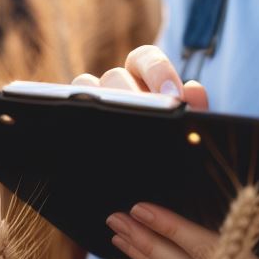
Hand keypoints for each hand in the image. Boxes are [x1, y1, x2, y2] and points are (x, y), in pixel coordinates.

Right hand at [72, 46, 208, 258]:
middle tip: (148, 119)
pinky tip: (78, 144)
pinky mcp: (71, 126)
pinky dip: (66, 117)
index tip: (173, 97)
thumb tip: (195, 89)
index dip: (158, 71)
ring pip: (84, 87)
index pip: (145, 58)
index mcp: (143, 78)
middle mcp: (114, 86)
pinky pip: (63, 112)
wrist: (143, 199)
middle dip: (132, 96)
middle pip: (115, 76)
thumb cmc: (169, 157)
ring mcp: (90, 105)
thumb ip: (195, 114)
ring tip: (111, 131)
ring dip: (96, 103)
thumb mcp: (184, 138)